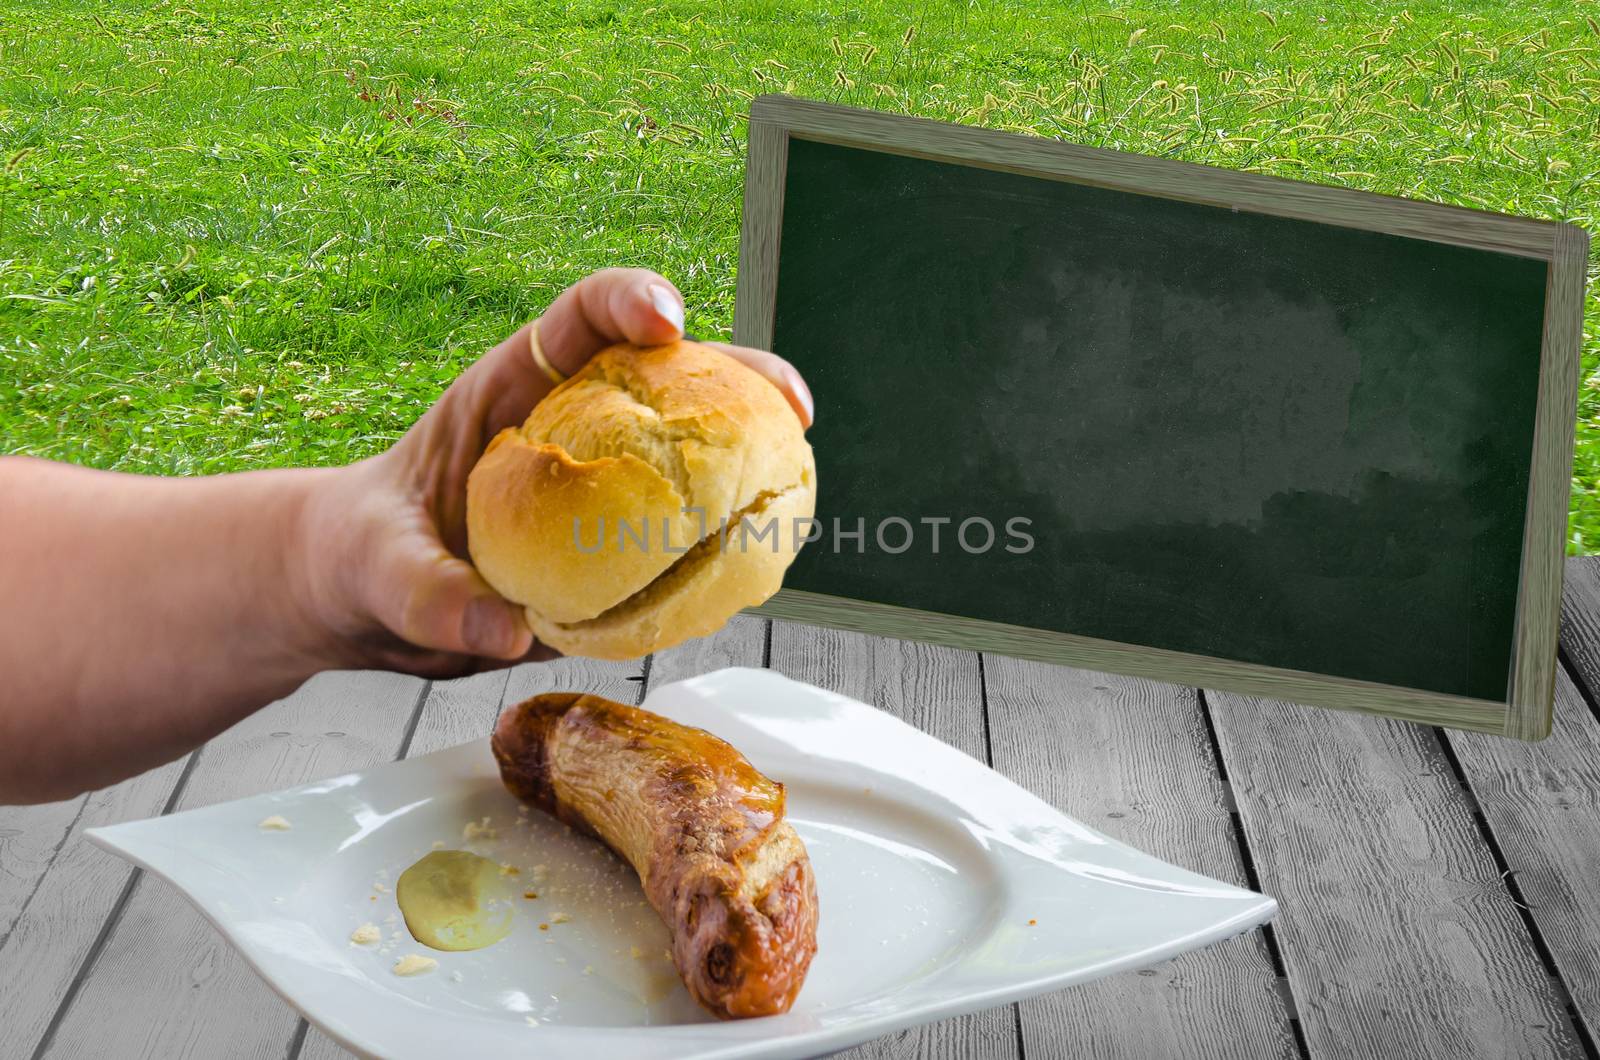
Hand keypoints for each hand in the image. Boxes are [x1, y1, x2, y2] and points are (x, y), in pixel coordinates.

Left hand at [295, 268, 813, 677]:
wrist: (367, 605)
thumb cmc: (362, 555)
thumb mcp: (377, 570)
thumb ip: (430, 596)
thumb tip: (505, 630)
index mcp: (514, 393)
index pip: (580, 322)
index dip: (629, 303)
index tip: (665, 323)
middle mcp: (575, 428)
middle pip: (668, 378)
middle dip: (736, 375)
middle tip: (787, 400)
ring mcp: (605, 488)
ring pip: (692, 454)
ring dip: (753, 458)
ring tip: (799, 483)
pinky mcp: (617, 547)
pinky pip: (682, 538)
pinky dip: (728, 544)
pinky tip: (765, 560)